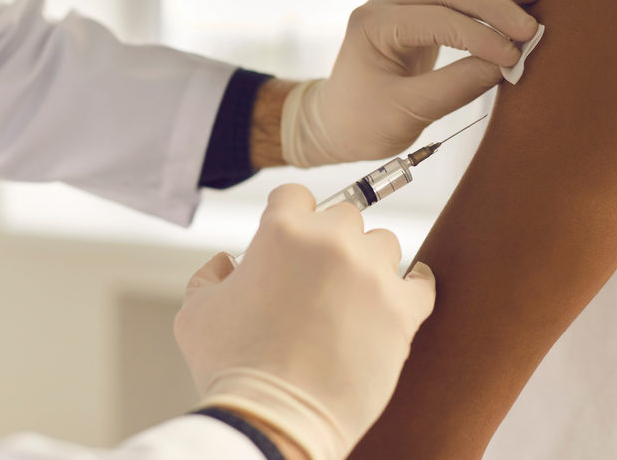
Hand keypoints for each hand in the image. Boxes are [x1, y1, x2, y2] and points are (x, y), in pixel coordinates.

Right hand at [175, 184, 434, 459]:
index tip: (292, 239)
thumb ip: (209, 275)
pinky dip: (413, 286)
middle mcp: (332, 241)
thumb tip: (226, 262)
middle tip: (317, 279)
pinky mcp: (402, 311)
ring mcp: (372, 274)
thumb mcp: (195, 313)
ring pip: (383, 245)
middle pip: (343, 216)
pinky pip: (422, 282)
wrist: (275, 420)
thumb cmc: (232, 369)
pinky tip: (401, 294)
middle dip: (329, 242)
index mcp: (282, 231)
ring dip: (369, 264)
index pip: (294, 195)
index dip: (289, 216)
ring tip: (351, 298)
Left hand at [282, 0, 544, 165]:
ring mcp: (402, 5)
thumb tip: (506, 66)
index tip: (514, 56)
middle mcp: (387, 4)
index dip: (480, 35)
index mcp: (374, 24)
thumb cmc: (363, 123)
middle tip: (532, 26)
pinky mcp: (419, 14)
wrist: (337, 125)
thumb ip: (454, 88)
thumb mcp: (406, 113)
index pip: (437, 18)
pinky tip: (518, 1)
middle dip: (494, 1)